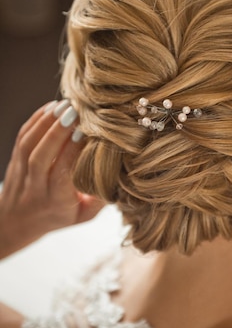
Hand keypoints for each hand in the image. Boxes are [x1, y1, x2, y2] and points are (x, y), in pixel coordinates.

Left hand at [0, 101, 103, 257]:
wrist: (16, 222)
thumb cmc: (57, 216)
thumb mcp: (83, 215)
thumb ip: (101, 198)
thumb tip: (121, 172)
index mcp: (56, 203)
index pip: (61, 175)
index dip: (71, 153)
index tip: (84, 134)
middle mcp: (35, 188)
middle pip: (40, 158)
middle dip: (57, 132)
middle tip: (74, 112)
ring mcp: (20, 174)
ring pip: (27, 146)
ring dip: (45, 123)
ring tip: (64, 105)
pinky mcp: (14, 160)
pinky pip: (21, 137)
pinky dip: (35, 120)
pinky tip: (51, 108)